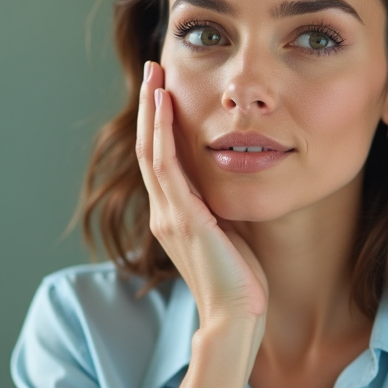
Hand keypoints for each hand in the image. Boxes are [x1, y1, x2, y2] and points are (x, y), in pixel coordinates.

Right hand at [136, 62, 265, 368]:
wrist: (235, 319)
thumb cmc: (240, 285)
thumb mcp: (229, 237)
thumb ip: (220, 212)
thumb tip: (229, 188)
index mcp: (174, 217)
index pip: (160, 161)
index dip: (158, 124)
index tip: (163, 91)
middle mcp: (164, 212)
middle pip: (148, 147)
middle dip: (149, 106)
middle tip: (153, 68)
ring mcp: (169, 214)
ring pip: (151, 149)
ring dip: (151, 109)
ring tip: (154, 73)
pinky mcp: (182, 217)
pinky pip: (165, 165)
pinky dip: (161, 131)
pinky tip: (163, 104)